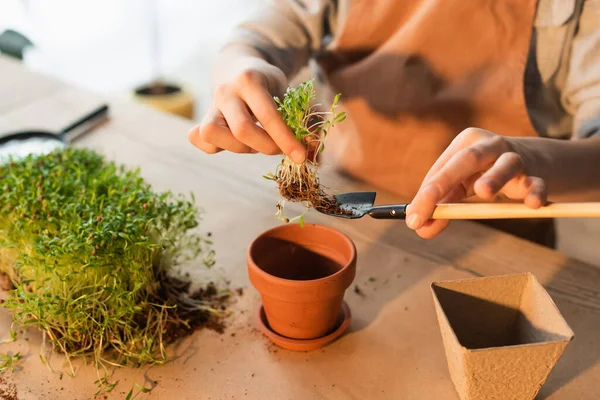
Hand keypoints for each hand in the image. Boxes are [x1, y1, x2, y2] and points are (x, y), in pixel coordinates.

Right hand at [188, 58, 305, 163]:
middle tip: (278, 147)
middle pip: (242, 130)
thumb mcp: (288, 93)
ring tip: (256, 142)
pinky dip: (217, 148)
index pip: (268, 116)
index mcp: (250, 80)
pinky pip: (200, 140)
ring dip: (241, 148)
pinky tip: (235, 143)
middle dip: (266, 146)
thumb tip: (316, 151)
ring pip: (213, 134)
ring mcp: (211, 105)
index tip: (301, 156)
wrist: (238, 66)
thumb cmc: (268, 84)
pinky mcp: (202, 118)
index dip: (286, 139)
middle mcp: (226, 91)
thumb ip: (302, 119)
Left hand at [406, 128, 547, 237]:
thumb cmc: (484, 173)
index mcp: (465, 143)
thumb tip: (420, 230)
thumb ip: (441, 206)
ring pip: (506, 164)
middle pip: (466, 159)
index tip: (413, 219)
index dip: (426, 194)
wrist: (535, 159)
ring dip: (494, 178)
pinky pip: (537, 184)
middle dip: (446, 181)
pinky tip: (533, 204)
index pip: (441, 169)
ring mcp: (515, 157)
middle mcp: (490, 145)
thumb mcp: (460, 186)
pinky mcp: (538, 174)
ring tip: (483, 192)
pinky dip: (535, 193)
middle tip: (431, 200)